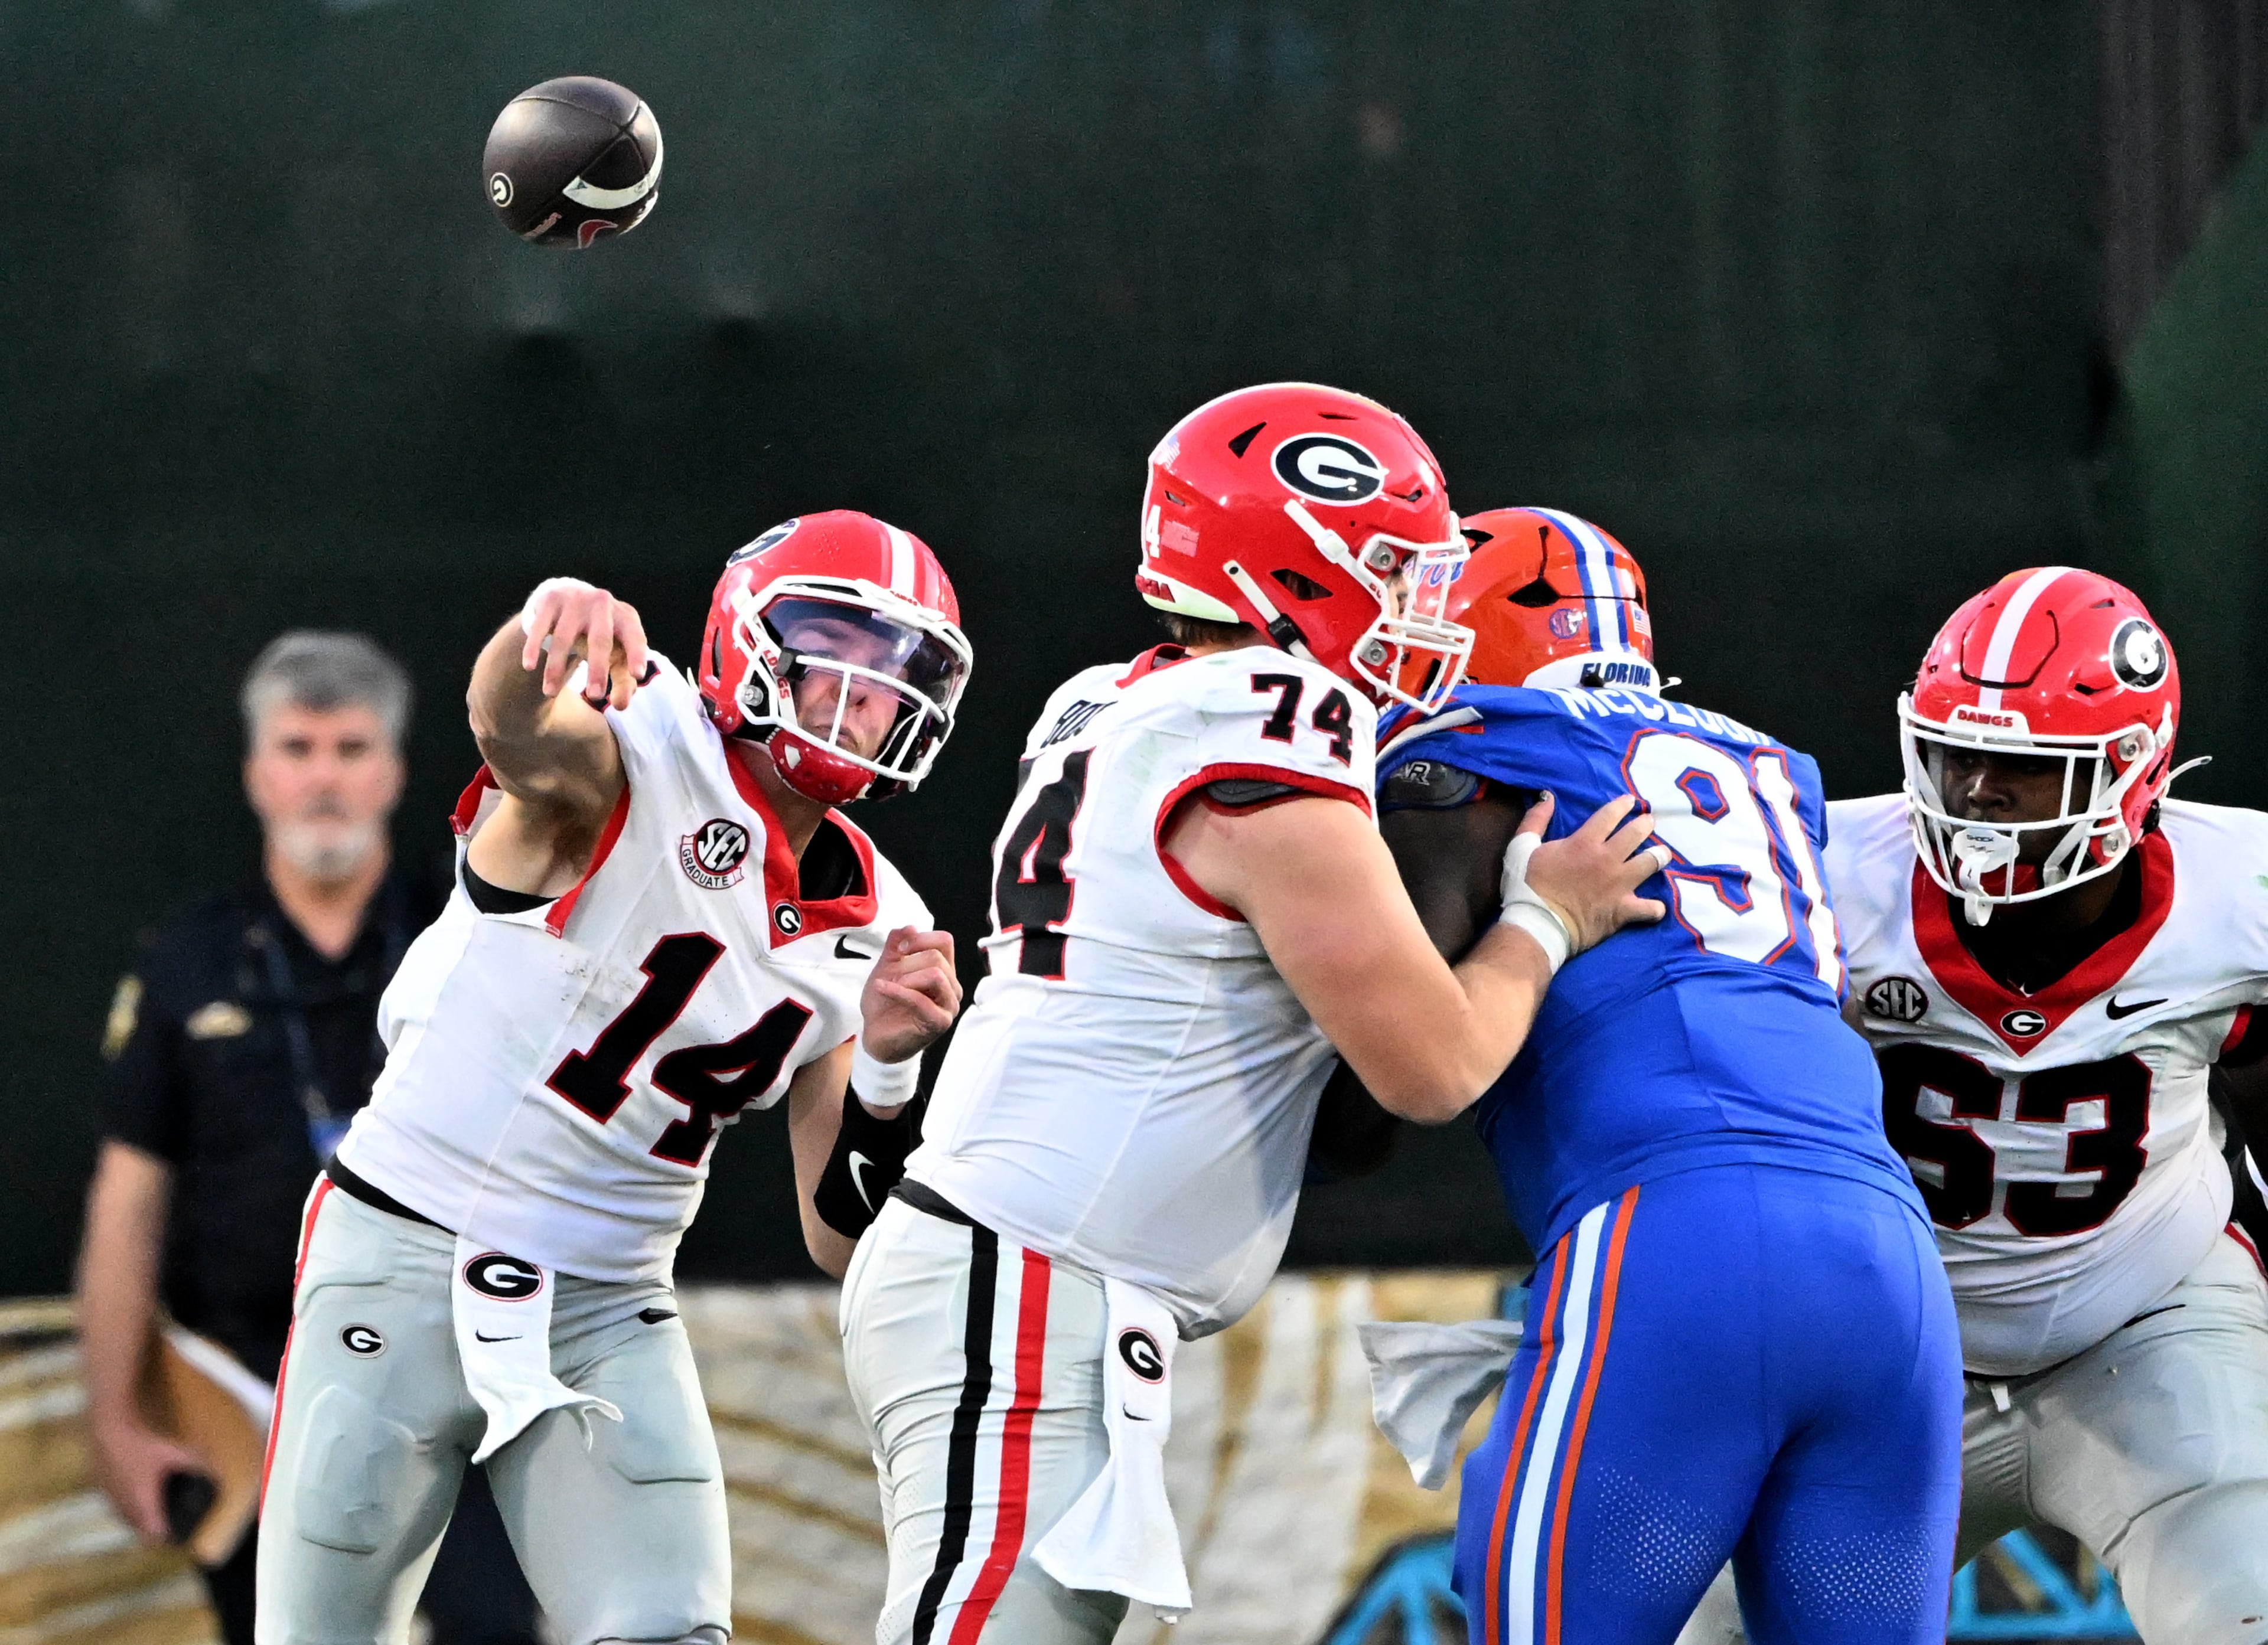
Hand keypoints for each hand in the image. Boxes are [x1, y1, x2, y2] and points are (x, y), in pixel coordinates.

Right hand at [87, 1410, 206, 1544]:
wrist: (108, 1433)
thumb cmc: (141, 1444)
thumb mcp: (173, 1452)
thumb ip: (196, 1462)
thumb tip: (217, 1470)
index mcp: (143, 1503)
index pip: (155, 1536)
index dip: (169, 1539)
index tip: (182, 1537)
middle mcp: (125, 1508)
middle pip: (142, 1533)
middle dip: (158, 1532)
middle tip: (175, 1525)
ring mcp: (112, 1502)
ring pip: (129, 1522)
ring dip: (143, 1522)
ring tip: (160, 1514)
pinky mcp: (104, 1493)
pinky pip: (119, 1510)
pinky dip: (131, 1509)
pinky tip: (142, 1499)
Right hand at [518, 578, 650, 711]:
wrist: (573, 596)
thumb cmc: (602, 635)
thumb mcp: (617, 651)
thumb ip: (623, 679)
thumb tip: (621, 705)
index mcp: (626, 618)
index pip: (635, 638)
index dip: (637, 655)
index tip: (638, 675)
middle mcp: (603, 605)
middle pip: (600, 640)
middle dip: (598, 669)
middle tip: (595, 696)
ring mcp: (576, 600)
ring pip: (564, 638)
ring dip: (556, 667)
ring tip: (550, 693)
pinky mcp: (551, 600)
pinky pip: (541, 627)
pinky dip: (534, 647)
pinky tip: (529, 667)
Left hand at [859, 927, 961, 1063]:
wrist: (876, 1035)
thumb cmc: (885, 1003)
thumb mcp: (887, 967)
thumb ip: (896, 945)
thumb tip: (911, 927)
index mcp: (944, 970)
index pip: (945, 941)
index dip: (920, 939)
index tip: (898, 950)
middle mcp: (952, 987)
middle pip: (936, 958)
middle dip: (906, 964)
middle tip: (889, 977)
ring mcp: (949, 1005)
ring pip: (935, 974)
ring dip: (905, 978)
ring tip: (887, 986)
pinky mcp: (940, 1022)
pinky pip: (921, 999)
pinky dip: (898, 991)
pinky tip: (881, 988)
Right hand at [1513, 793, 1668, 955]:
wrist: (1538, 924)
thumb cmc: (1527, 885)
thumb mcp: (1522, 847)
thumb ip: (1535, 819)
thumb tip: (1547, 796)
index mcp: (1585, 843)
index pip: (1610, 815)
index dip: (1622, 805)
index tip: (1630, 801)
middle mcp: (1608, 859)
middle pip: (1636, 834)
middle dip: (1645, 825)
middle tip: (1648, 822)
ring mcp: (1619, 885)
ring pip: (1651, 864)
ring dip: (1659, 856)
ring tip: (1663, 853)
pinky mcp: (1624, 910)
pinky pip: (1650, 909)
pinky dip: (1655, 908)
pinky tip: (1656, 906)